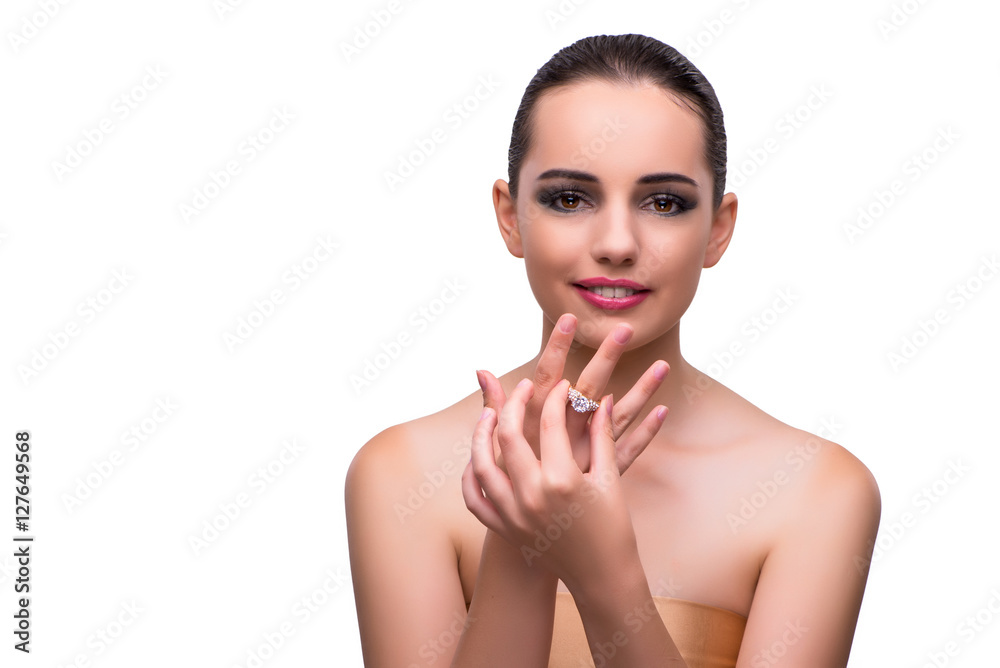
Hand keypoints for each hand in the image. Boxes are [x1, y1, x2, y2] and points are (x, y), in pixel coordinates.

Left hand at [462, 377, 662, 592]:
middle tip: (526, 388)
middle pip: (508, 435)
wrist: (603, 577)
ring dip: (482, 433)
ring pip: (481, 464)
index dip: (557, 398)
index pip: (550, 424)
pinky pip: (474, 499)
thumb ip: (602, 436)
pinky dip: (470, 475)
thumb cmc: (613, 529)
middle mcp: (531, 495)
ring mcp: (513, 514)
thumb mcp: (609, 479)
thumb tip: (599, 401)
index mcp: (561, 480)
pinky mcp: (505, 529)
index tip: (563, 386)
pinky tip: (477, 456)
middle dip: (515, 404)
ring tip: (491, 413)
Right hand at [477, 312, 668, 473]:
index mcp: (536, 425)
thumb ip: (496, 405)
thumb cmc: (509, 482)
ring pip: (618, 418)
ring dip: (641, 391)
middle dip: (605, 357)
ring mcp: (587, 456)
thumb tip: (482, 369)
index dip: (557, 348)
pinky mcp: (603, 476)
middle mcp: (563, 437)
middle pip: (588, 390)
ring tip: (664, 365)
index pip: (548, 378)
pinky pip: (630, 450)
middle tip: (623, 329)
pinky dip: (647, 432)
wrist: (525, 538)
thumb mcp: (499, 442)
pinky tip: (663, 410)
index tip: (570, 319)